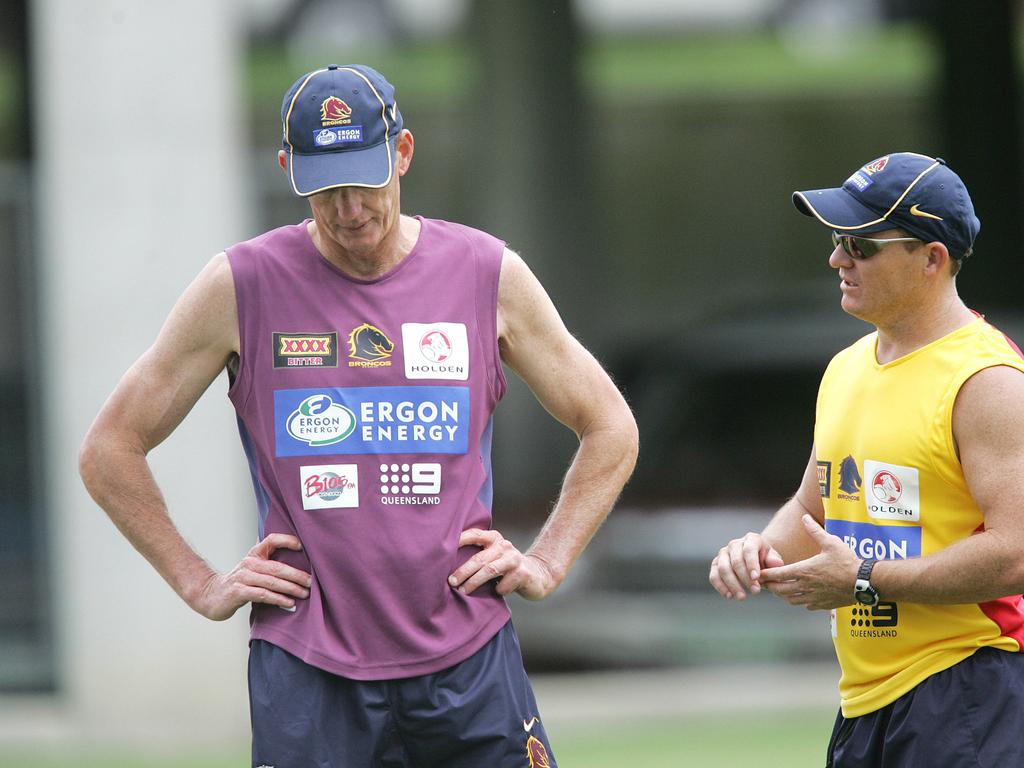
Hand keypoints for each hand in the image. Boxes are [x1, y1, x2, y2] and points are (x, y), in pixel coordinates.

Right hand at [189, 533, 311, 620]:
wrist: (211, 595)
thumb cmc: (239, 582)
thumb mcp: (253, 568)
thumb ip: (270, 564)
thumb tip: (299, 563)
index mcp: (254, 554)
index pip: (271, 540)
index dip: (287, 540)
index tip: (302, 546)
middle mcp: (249, 563)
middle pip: (277, 566)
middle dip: (297, 575)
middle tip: (311, 581)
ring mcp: (242, 577)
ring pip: (272, 581)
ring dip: (291, 588)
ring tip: (304, 593)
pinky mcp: (238, 592)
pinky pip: (262, 594)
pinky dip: (278, 599)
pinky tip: (289, 602)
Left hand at [448, 528, 558, 600]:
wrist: (538, 575)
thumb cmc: (507, 568)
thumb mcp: (494, 556)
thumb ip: (479, 556)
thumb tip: (449, 566)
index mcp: (494, 539)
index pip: (474, 535)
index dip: (459, 540)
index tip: (444, 549)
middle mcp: (504, 546)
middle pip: (479, 558)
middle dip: (463, 571)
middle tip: (451, 581)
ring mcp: (514, 559)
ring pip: (489, 571)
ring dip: (474, 582)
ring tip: (463, 591)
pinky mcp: (522, 573)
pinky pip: (502, 586)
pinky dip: (497, 591)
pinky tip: (496, 592)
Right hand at [709, 531, 784, 600]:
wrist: (757, 561)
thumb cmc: (766, 560)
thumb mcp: (774, 559)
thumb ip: (775, 561)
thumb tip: (775, 564)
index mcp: (751, 539)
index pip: (749, 550)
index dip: (751, 564)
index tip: (756, 578)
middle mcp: (734, 544)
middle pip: (736, 561)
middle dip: (745, 578)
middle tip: (756, 592)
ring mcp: (723, 554)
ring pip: (723, 569)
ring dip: (732, 584)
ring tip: (742, 597)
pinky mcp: (715, 564)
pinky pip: (714, 576)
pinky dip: (720, 586)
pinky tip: (729, 596)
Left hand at [759, 515, 858, 609]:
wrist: (864, 583)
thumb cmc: (847, 561)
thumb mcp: (830, 542)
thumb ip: (815, 530)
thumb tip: (804, 517)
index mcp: (804, 571)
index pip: (777, 575)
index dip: (766, 574)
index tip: (759, 573)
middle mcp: (806, 586)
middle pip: (780, 590)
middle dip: (771, 587)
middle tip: (765, 583)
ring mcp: (814, 597)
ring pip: (791, 600)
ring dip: (783, 595)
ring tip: (780, 590)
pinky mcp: (823, 605)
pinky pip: (806, 606)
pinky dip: (800, 601)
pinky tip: (801, 597)